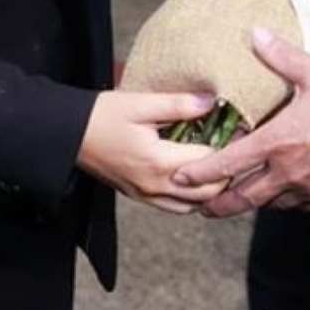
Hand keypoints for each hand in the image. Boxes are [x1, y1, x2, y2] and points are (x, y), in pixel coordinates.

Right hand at [76, 90, 228, 213]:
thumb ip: (179, 105)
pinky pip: (176, 208)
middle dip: (226, 171)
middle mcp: (155, 186)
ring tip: (217, 162)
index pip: (210, 162)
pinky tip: (194, 175)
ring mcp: (146, 196)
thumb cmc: (102, 115)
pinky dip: (192, 197)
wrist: (68, 135)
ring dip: (211, 188)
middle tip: (233, 145)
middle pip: (208, 192)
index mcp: (159, 162)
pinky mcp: (139, 197)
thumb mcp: (140, 103)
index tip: (241, 129)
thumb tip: (212, 101)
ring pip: (194, 206)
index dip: (229, 146)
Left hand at [175, 27, 309, 216]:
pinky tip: (282, 195)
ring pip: (268, 205)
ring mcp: (306, 189)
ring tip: (239, 199)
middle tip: (201, 206)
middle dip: (217, 204)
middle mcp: (285, 172)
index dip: (200, 173)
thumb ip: (281, 56)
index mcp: (275, 143)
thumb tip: (255, 33)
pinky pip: (297, 206)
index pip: (227, 164)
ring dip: (251, 202)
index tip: (181, 178)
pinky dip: (283, 202)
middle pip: (241, 198)